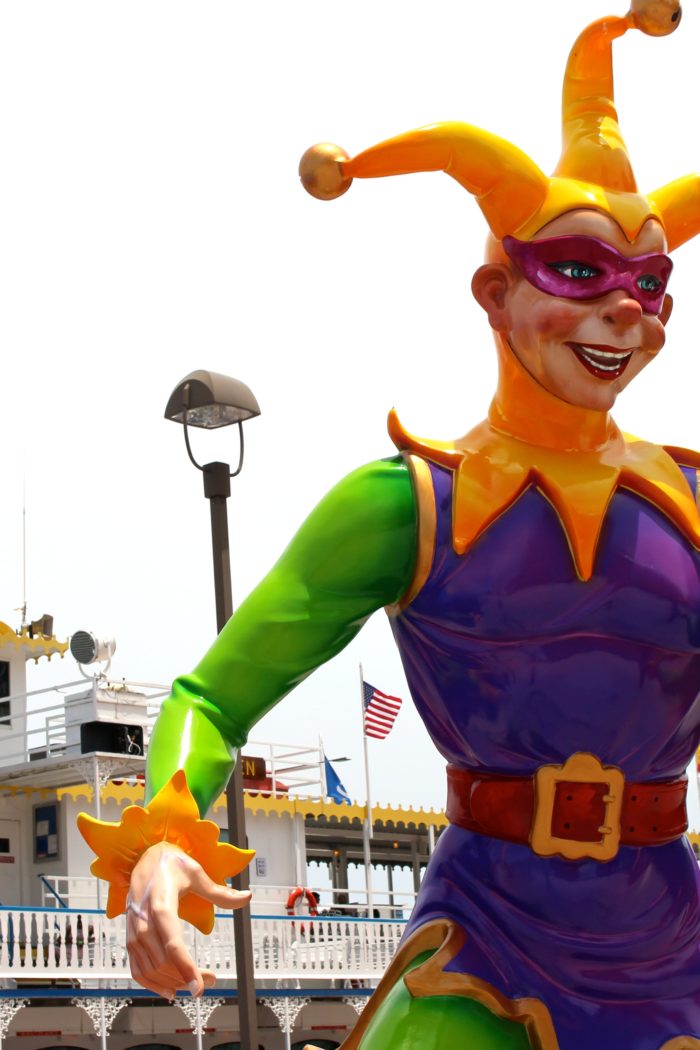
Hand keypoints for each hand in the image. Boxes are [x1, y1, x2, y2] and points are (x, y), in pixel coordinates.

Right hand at [126, 841, 251, 998]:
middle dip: (186, 977)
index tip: (199, 986)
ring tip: (194, 984)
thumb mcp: (197, 873)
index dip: (186, 967)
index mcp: (161, 904)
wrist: (144, 857)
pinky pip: (136, 967)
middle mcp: (143, 920)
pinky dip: (150, 984)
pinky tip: (169, 990)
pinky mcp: (129, 937)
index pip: (172, 943)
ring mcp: (133, 930)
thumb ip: (220, 891)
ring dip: (172, 982)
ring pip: (150, 969)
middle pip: (163, 961)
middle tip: (209, 981)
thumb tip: (247, 897)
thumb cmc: (171, 864)